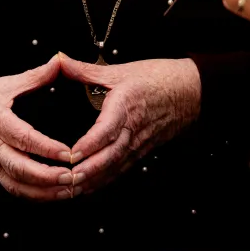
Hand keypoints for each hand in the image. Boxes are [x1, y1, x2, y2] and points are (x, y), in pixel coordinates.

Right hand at [0, 57, 74, 200]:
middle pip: (20, 169)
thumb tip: (60, 61)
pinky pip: (12, 188)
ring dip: (43, 192)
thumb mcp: (4, 84)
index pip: (24, 139)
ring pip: (16, 185)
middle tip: (72, 177)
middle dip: (48, 177)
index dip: (47, 148)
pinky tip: (51, 194)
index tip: (68, 153)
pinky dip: (32, 194)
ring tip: (68, 190)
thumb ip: (35, 76)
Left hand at [59, 54, 200, 191]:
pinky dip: (104, 180)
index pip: (108, 128)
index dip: (90, 143)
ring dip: (94, 180)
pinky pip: (122, 168)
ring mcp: (139, 142)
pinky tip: (89, 187)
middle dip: (89, 170)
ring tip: (71, 190)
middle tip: (67, 180)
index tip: (72, 154)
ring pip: (116, 166)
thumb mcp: (119, 70)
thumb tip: (59, 61)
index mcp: (127, 104)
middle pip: (111, 154)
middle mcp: (133, 127)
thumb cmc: (158, 78)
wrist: (190, 89)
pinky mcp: (142, 150)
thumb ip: (85, 69)